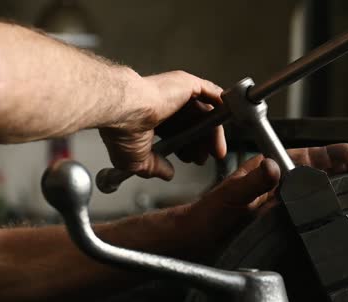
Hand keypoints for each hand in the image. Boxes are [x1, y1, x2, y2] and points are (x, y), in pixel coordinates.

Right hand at [99, 70, 226, 179]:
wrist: (124, 110)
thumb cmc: (122, 130)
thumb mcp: (138, 159)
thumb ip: (154, 167)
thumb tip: (167, 174)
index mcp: (151, 116)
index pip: (176, 131)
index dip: (186, 146)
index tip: (191, 160)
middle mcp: (164, 102)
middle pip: (192, 123)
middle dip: (200, 144)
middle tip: (204, 159)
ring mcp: (176, 91)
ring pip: (203, 112)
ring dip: (212, 133)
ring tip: (215, 152)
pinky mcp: (187, 83)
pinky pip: (212, 94)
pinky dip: (221, 107)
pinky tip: (225, 123)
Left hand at [180, 143, 347, 256]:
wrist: (194, 244)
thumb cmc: (205, 218)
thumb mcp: (228, 198)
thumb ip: (250, 184)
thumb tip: (273, 168)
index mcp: (263, 172)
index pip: (302, 159)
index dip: (327, 156)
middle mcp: (274, 185)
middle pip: (314, 172)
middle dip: (341, 166)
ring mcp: (277, 204)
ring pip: (313, 190)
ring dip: (337, 184)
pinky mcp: (278, 222)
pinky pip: (307, 210)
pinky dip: (325, 207)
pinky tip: (338, 209)